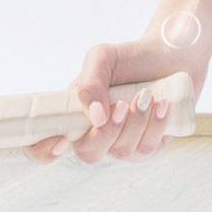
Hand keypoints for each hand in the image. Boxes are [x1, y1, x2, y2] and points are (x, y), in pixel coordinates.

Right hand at [23, 33, 200, 164]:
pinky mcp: (146, 148)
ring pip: (121, 152)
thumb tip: (94, 117)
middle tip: (122, 104)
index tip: (61, 142)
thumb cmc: (129, 58)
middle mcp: (92, 135)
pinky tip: (162, 104)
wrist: (169, 56)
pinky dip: (155, 125)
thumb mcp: (102, 58)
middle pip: (88, 155)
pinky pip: (147, 150)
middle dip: (107, 132)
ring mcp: (119, 146)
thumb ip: (89, 82)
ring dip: (136, 122)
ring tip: (147, 94)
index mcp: (71, 115)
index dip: (43, 151)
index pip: (42, 145)